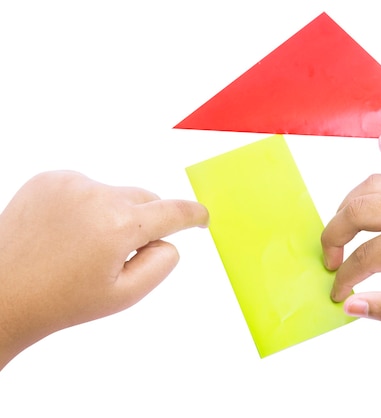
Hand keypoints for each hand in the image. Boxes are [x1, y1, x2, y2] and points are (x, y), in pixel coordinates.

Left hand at [0, 171, 207, 366]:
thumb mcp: (124, 295)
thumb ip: (161, 264)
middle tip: (117, 254)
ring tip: (82, 245)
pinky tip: (66, 231)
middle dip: (143, 222)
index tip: (201, 217)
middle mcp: (97, 195)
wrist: (1, 293)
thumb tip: (168, 239)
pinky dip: (86, 205)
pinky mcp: (49, 178)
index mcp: (119, 226)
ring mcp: (70, 183)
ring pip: (116, 193)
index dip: (193, 215)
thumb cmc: (59, 300)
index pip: (173, 212)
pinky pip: (87, 187)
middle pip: (145, 200)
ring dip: (112, 214)